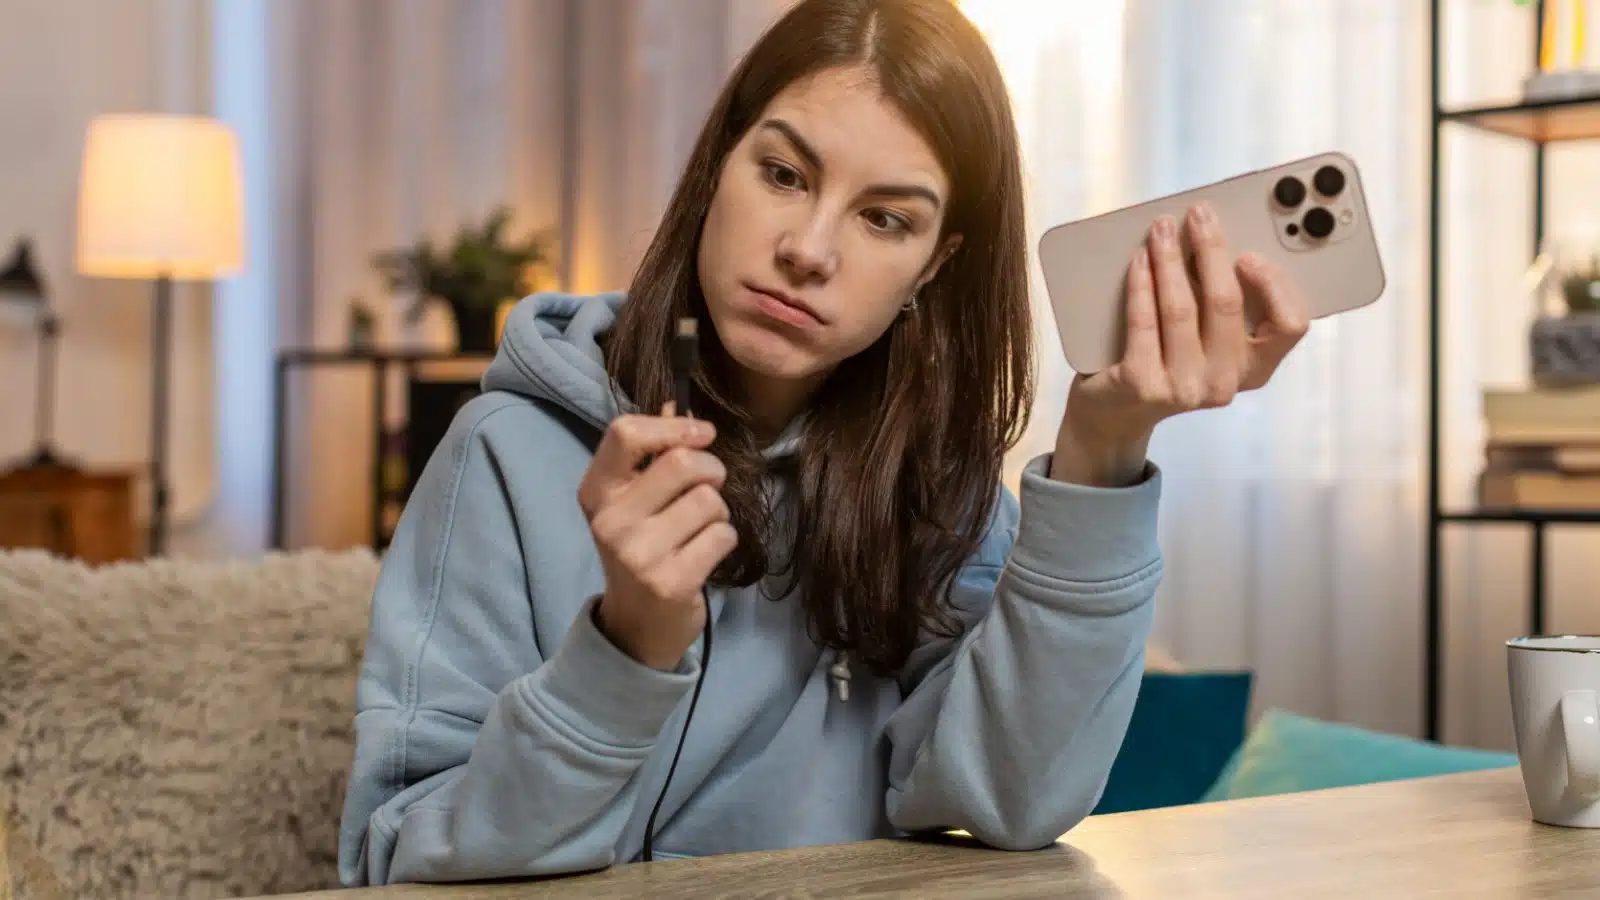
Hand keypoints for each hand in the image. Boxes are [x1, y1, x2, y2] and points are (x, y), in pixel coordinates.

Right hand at [577, 412, 736, 669]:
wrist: (637, 625)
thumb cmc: (643, 548)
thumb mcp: (632, 502)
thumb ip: (651, 457)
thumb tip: (679, 404)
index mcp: (596, 492)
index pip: (625, 432)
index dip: (674, 425)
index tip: (702, 433)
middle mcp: (610, 521)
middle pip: (682, 463)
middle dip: (711, 469)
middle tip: (710, 486)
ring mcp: (638, 554)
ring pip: (709, 501)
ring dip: (718, 512)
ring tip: (700, 530)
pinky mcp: (670, 582)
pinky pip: (722, 535)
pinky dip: (725, 540)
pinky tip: (705, 555)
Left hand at [1051, 203, 1310, 486]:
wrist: (1114, 414)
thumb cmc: (1166, 361)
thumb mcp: (1208, 340)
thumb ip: (1224, 304)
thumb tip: (1218, 239)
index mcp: (1254, 368)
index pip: (1290, 326)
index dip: (1274, 286)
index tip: (1250, 253)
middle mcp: (1224, 381)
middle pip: (1226, 303)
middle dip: (1212, 249)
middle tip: (1199, 214)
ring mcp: (1184, 387)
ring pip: (1181, 307)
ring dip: (1170, 259)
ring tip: (1161, 230)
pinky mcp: (1143, 385)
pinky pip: (1144, 320)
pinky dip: (1141, 283)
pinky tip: (1138, 260)